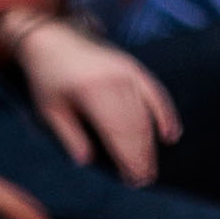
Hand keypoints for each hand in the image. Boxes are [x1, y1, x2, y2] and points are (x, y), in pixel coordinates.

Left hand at [17, 21, 180, 186]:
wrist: (52, 38)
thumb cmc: (47, 77)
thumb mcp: (50, 109)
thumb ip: (69, 135)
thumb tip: (86, 162)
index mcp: (92, 91)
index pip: (117, 133)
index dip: (127, 159)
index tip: (132, 181)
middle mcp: (114, 81)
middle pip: (135, 127)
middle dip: (141, 157)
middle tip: (144, 181)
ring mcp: (127, 73)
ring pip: (146, 115)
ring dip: (150, 144)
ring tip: (151, 168)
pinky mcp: (133, 69)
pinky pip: (156, 94)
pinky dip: (165, 115)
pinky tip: (171, 135)